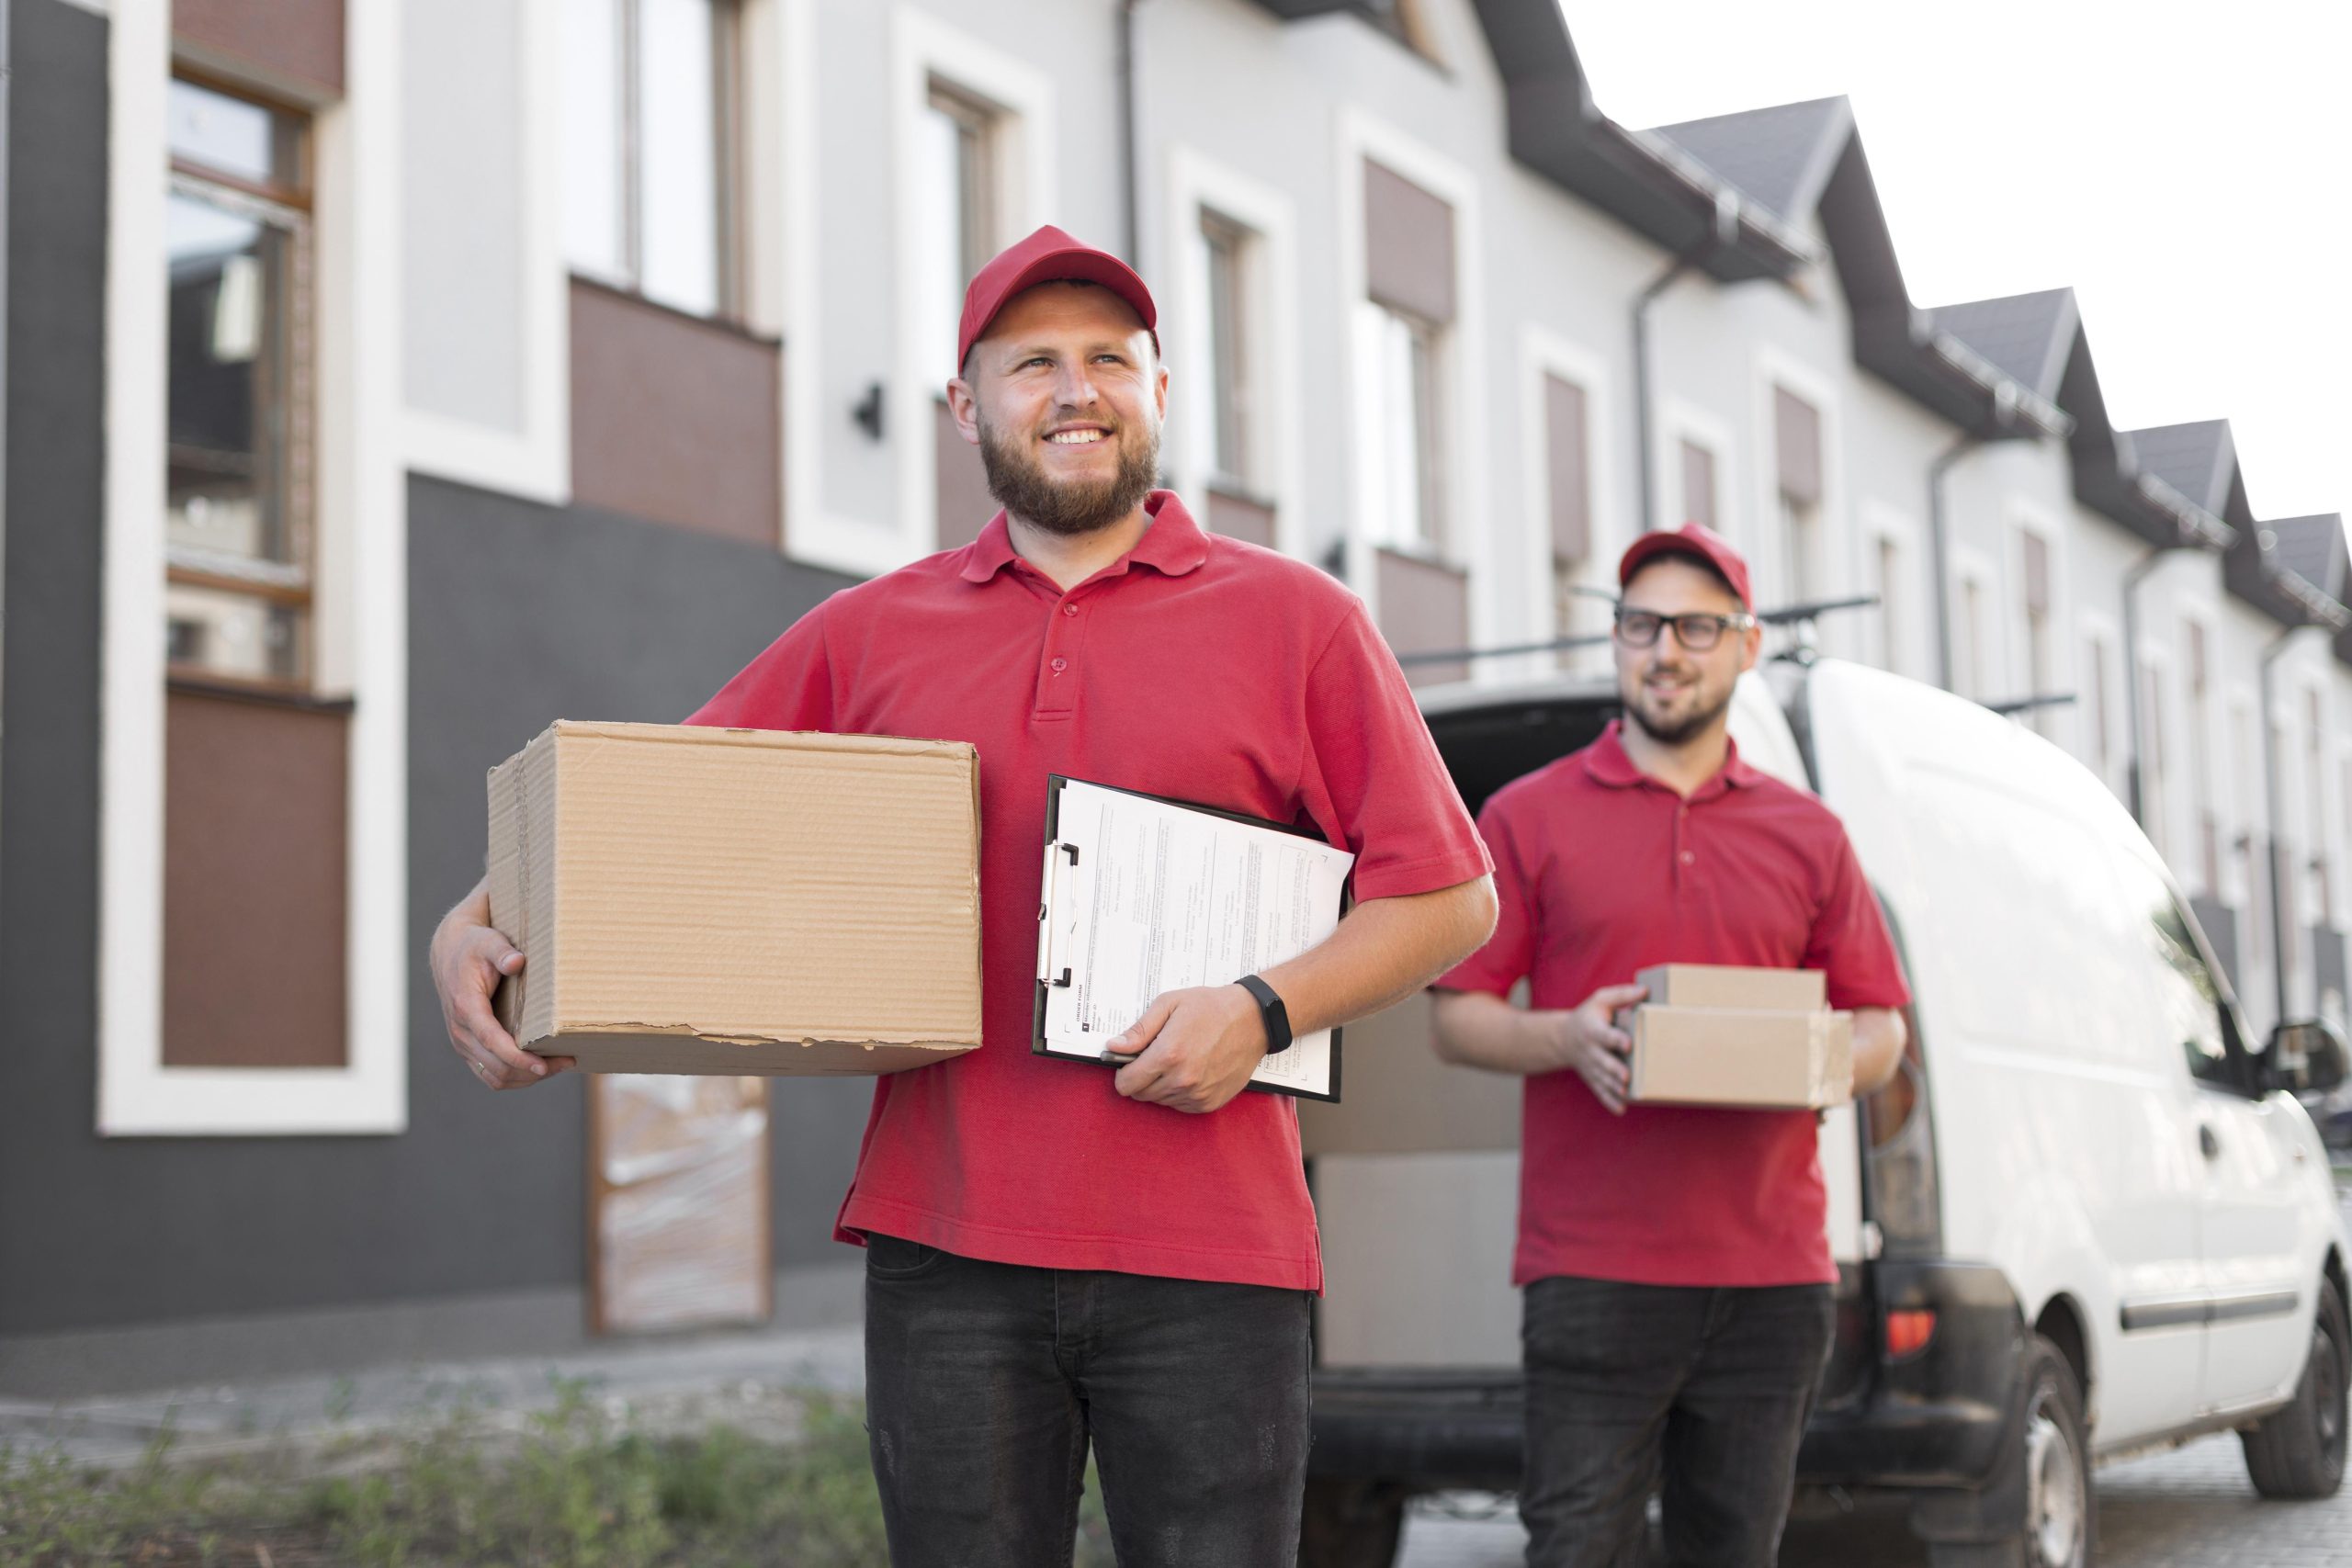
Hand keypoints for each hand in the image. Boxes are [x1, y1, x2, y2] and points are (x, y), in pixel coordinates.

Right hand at [430, 910, 570, 1089]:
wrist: (449, 953)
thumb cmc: (474, 947)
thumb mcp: (488, 942)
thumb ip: (502, 952)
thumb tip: (516, 962)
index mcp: (466, 1007)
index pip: (491, 1041)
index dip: (517, 1058)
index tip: (542, 1066)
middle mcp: (461, 1031)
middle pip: (496, 1066)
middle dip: (531, 1071)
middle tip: (567, 1062)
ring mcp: (463, 1042)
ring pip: (493, 1076)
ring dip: (525, 1078)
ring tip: (557, 1067)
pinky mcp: (468, 1047)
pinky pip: (489, 1074)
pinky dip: (515, 1077)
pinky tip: (537, 1068)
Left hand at [1107, 984, 1268, 1113]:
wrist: (1253, 1019)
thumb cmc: (1210, 1008)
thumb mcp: (1169, 1005)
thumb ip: (1139, 1030)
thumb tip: (1114, 1047)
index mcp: (1168, 1055)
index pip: (1126, 1084)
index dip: (1122, 1072)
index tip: (1129, 1062)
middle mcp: (1182, 1080)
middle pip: (1140, 1095)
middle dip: (1141, 1078)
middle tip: (1155, 1057)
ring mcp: (1197, 1094)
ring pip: (1160, 1101)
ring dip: (1160, 1085)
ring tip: (1177, 1060)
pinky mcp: (1210, 1102)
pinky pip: (1180, 1106)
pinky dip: (1179, 1092)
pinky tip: (1190, 1071)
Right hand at [1541, 982, 1647, 1114]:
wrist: (1563, 1038)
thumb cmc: (1589, 1016)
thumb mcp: (1600, 999)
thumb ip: (1622, 995)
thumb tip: (1645, 991)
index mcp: (1592, 1029)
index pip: (1604, 1034)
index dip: (1615, 1039)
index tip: (1628, 1043)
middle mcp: (1590, 1050)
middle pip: (1603, 1061)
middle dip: (1614, 1069)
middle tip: (1626, 1076)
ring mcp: (1590, 1067)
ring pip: (1602, 1078)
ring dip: (1613, 1087)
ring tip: (1626, 1093)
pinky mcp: (1592, 1078)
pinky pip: (1599, 1091)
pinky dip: (1608, 1101)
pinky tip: (1620, 1109)